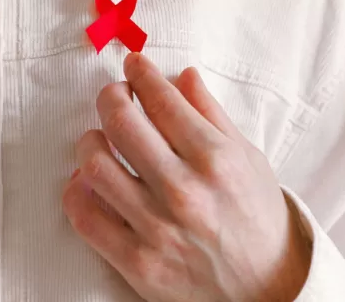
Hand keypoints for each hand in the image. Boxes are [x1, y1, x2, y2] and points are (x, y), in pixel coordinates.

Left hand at [62, 54, 311, 301]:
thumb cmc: (260, 219)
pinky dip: (77, 191)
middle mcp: (184, 190)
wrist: (266, 287)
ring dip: (91, 140)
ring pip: (94, 165)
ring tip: (101, 138)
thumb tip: (183, 77)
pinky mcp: (137, 262)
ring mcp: (157, 228)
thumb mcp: (249, 159)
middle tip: (115, 94)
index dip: (141, 73)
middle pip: (121, 122)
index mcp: (216, 159)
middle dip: (111, 96)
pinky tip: (88, 179)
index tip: (134, 65)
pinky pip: (86, 217)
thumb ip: (213, 116)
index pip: (162, 99)